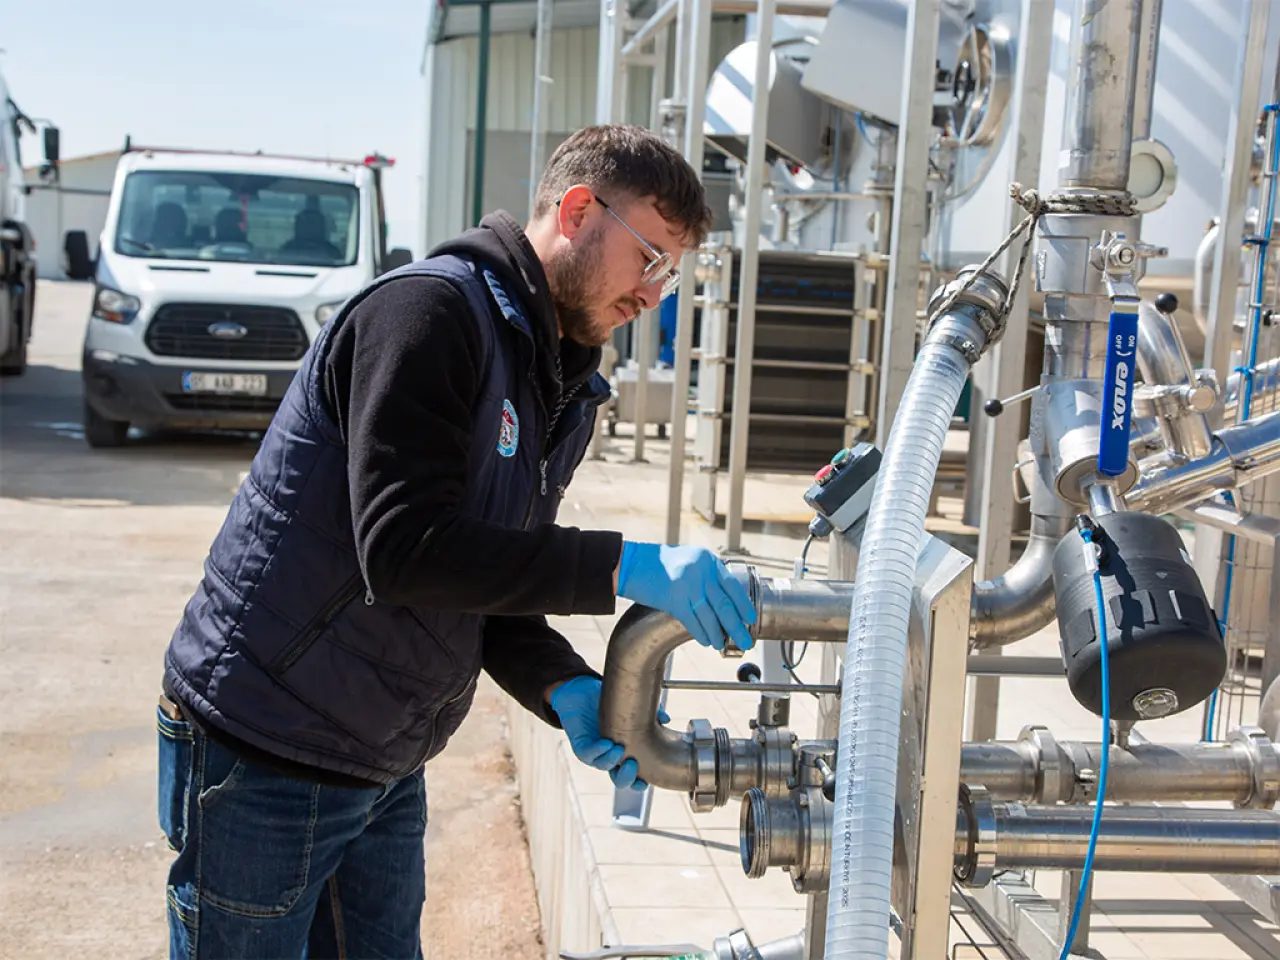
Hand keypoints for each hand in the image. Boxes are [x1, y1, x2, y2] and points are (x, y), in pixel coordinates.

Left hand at [549, 676, 667, 790]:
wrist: (583, 695)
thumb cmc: (610, 705)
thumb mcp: (633, 709)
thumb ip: (651, 714)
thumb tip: (666, 719)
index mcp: (627, 754)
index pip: (635, 776)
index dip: (641, 783)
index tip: (647, 780)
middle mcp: (612, 758)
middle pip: (619, 780)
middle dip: (627, 778)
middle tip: (632, 765)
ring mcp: (596, 755)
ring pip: (604, 767)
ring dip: (613, 760)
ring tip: (619, 748)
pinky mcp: (582, 747)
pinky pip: (589, 754)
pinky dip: (598, 751)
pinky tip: (606, 743)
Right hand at [615, 542, 756, 650]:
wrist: (630, 563)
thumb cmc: (656, 563)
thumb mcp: (688, 560)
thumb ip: (705, 575)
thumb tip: (722, 599)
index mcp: (707, 560)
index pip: (732, 585)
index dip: (744, 605)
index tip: (751, 618)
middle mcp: (701, 570)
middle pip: (724, 604)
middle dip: (737, 626)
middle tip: (746, 641)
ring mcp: (688, 584)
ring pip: (710, 615)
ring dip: (718, 633)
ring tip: (723, 645)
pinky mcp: (674, 598)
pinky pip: (693, 620)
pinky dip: (701, 633)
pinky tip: (706, 640)